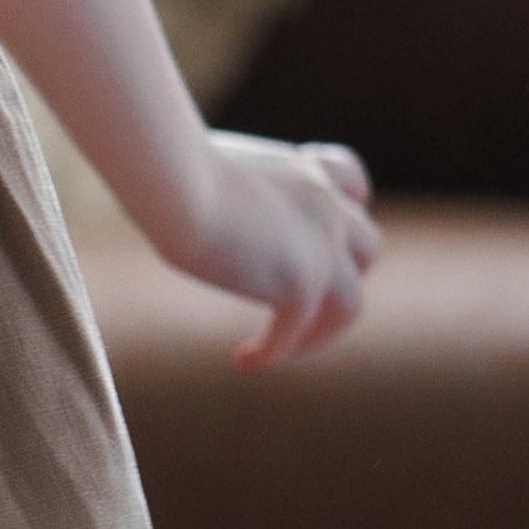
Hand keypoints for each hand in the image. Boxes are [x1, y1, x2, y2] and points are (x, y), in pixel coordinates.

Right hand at [152, 131, 379, 369]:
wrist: (176, 181)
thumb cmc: (163, 166)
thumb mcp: (200, 168)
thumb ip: (215, 185)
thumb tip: (175, 199)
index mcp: (299, 168)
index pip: (351, 183)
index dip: (344, 208)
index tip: (315, 231)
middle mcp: (324, 204)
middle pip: (365, 247)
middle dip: (341, 275)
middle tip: (298, 298)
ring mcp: (322, 246)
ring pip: (350, 302)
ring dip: (321, 330)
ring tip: (283, 347)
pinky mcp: (301, 284)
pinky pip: (298, 329)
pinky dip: (276, 351)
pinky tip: (245, 361)